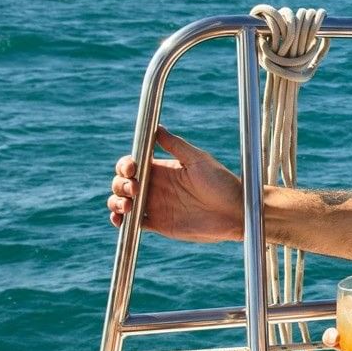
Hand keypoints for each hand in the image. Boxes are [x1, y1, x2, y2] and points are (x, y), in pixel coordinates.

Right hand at [107, 126, 243, 242]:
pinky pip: (132, 223)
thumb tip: (156, 127)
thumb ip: (176, 145)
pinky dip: (121, 221)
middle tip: (135, 189)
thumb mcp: (199, 160)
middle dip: (120, 184)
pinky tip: (121, 219)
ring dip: (116, 202)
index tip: (132, 168)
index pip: (132, 165)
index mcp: (162, 169)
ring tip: (128, 205)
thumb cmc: (222, 183)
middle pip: (122, 183)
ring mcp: (155, 206)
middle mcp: (155, 186)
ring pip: (123, 202)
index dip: (125, 165)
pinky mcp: (158, 224)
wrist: (235, 212)